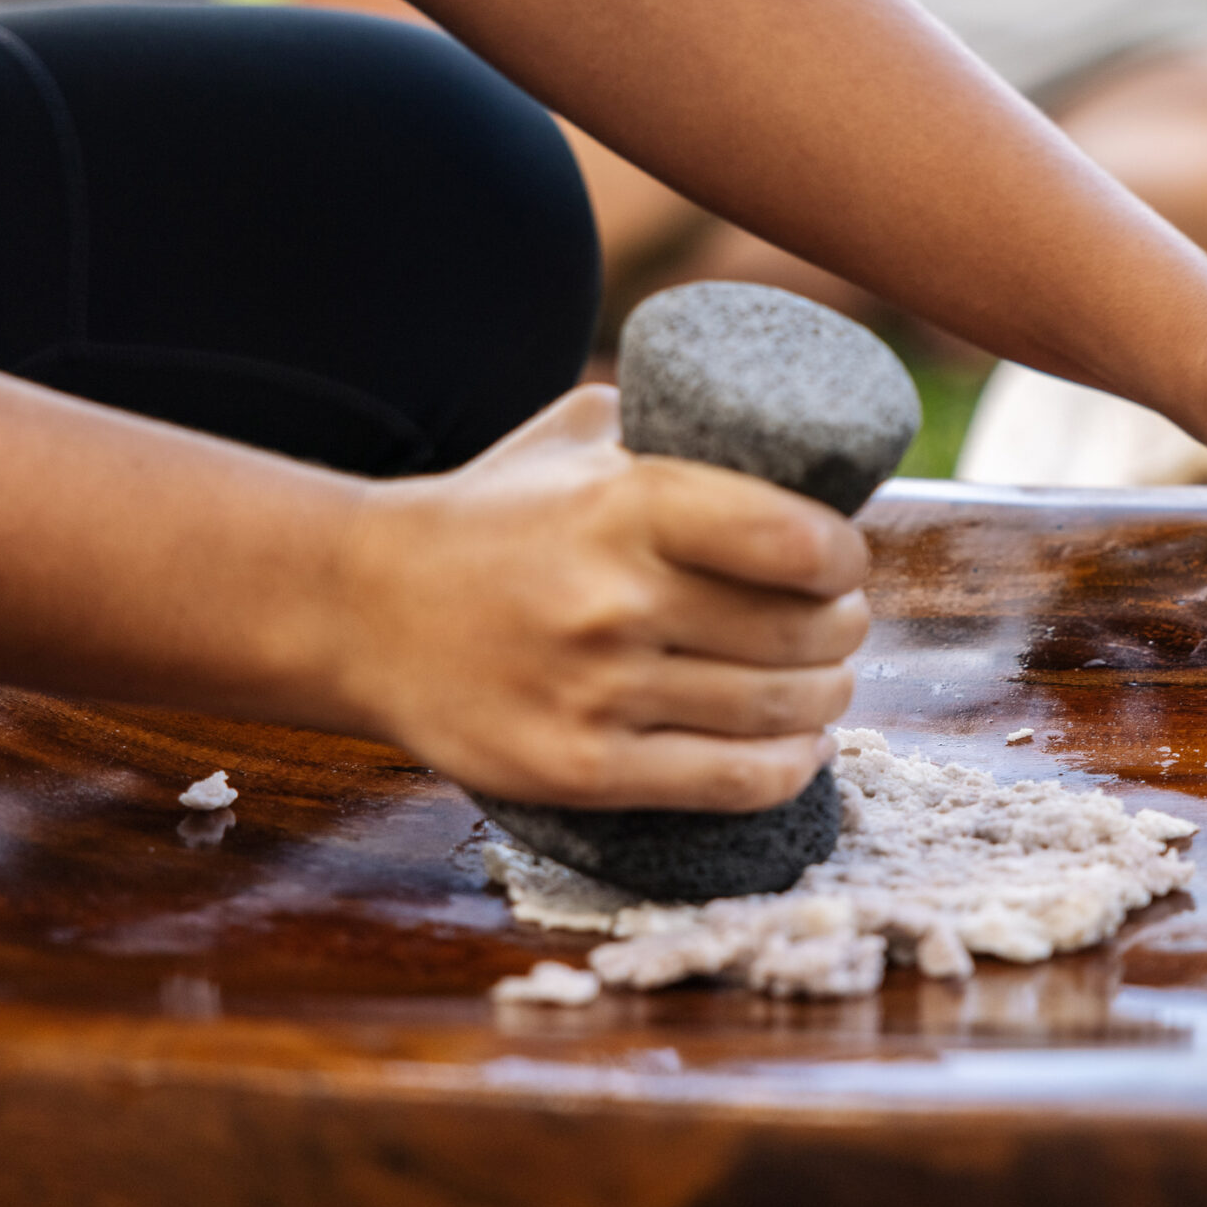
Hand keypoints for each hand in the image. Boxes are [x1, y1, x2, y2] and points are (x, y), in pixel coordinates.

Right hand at [331, 386, 866, 810]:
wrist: (361, 608)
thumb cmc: (489, 515)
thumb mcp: (575, 437)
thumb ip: (673, 425)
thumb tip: (789, 442)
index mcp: (624, 505)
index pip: (792, 538)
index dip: (845, 555)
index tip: (845, 558)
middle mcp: (615, 600)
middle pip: (798, 632)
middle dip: (844, 629)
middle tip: (843, 622)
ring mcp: (598, 693)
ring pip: (776, 709)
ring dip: (828, 697)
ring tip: (827, 680)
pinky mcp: (581, 770)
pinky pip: (729, 780)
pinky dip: (789, 767)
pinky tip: (802, 748)